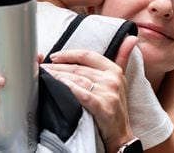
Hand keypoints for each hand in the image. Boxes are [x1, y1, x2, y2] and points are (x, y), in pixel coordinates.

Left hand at [41, 36, 137, 152]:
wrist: (121, 136)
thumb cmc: (115, 108)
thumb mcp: (121, 80)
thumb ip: (123, 57)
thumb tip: (131, 37)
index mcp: (114, 70)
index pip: (87, 55)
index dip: (68, 54)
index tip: (53, 56)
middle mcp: (112, 79)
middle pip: (78, 69)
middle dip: (57, 67)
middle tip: (41, 67)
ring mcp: (109, 93)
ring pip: (77, 80)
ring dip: (58, 77)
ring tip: (43, 76)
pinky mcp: (104, 107)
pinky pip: (82, 94)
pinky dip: (69, 88)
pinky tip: (58, 86)